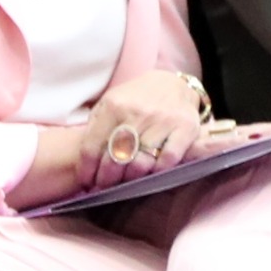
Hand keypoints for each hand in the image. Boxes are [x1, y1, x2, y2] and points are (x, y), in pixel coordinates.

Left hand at [73, 70, 210, 188]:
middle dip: (106, 178)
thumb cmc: (135, 100)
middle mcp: (138, 112)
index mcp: (114, 106)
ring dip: (129, 179)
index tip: (86, 182)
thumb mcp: (109, 104)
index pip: (92, 148)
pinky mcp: (185, 128)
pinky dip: (157, 171)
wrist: (172, 84)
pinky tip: (150, 173)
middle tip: (104, 186)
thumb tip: (85, 165)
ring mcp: (163, 120)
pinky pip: (168, 159)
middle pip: (115, 159)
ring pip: (140, 162)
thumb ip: (95, 128)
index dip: (87, 170)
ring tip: (124, 183)